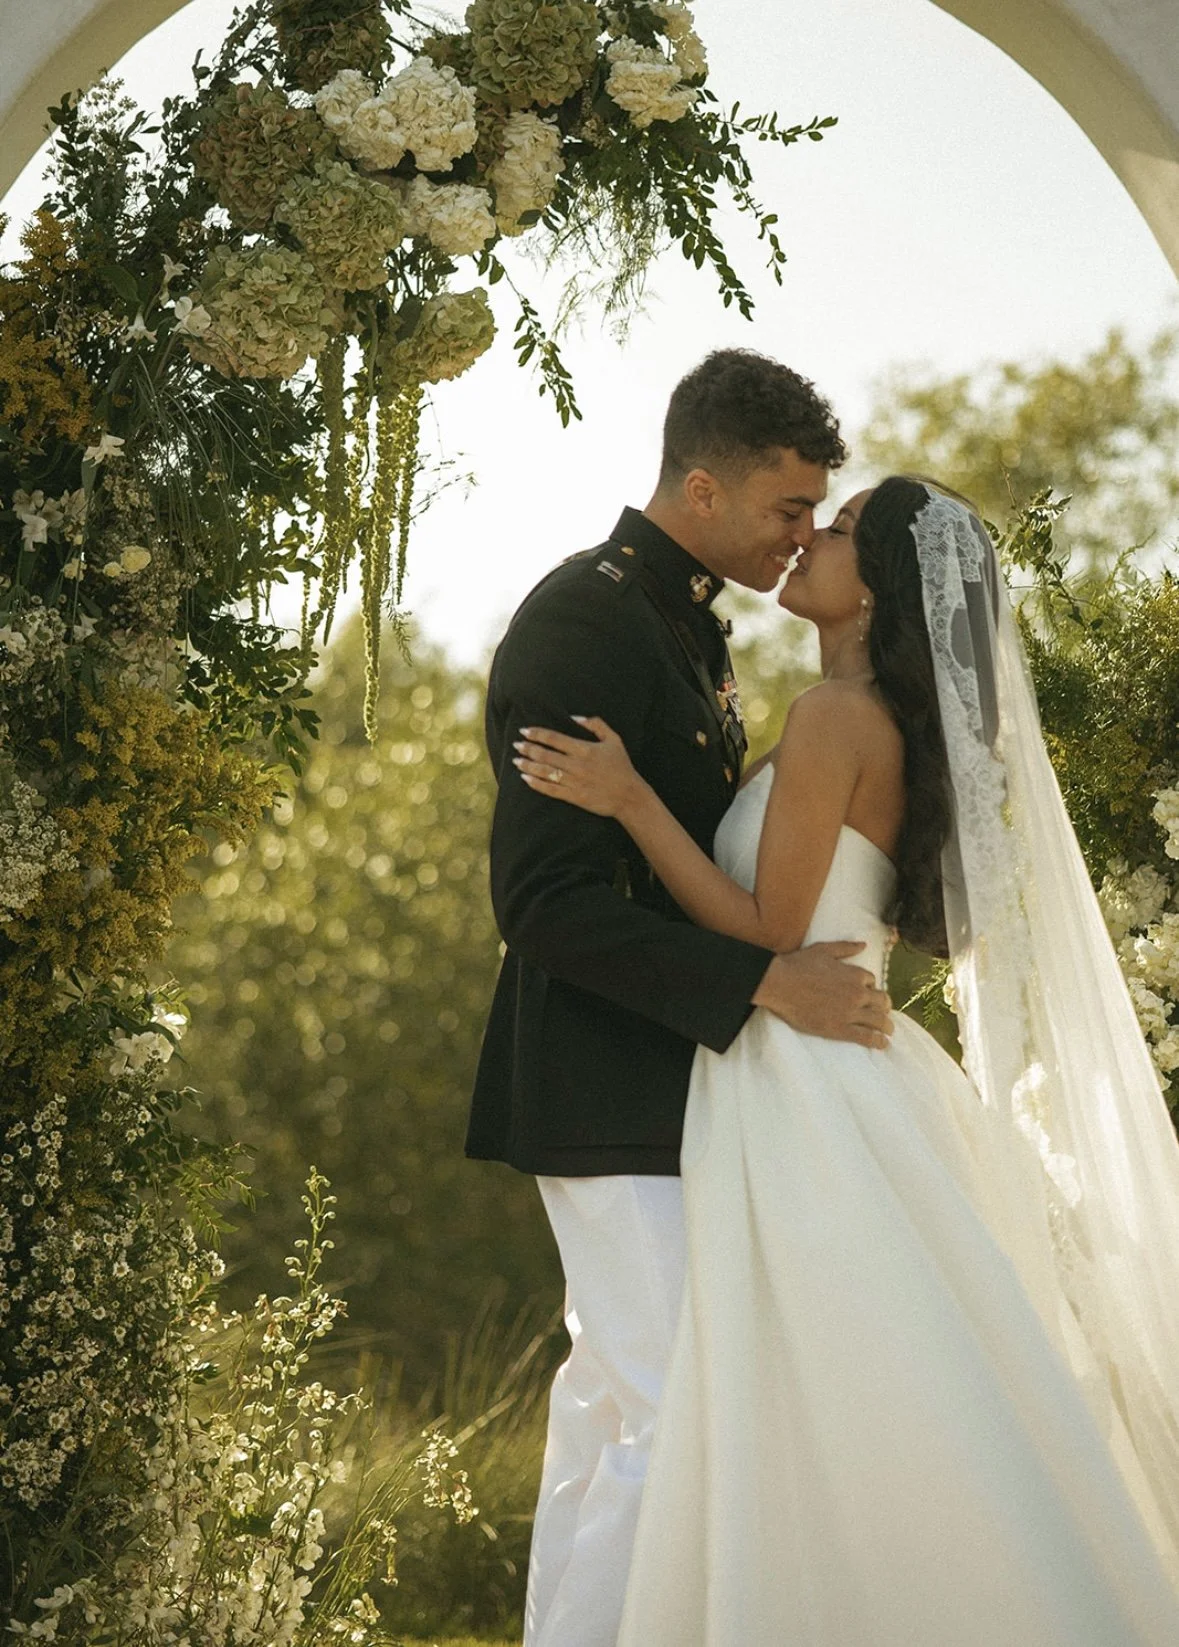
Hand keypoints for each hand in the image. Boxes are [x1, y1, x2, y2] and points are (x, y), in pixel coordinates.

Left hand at [513, 716, 645, 819]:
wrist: (629, 797)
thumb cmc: (622, 766)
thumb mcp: (614, 740)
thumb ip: (596, 724)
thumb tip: (574, 717)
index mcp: (585, 749)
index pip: (555, 739)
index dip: (538, 734)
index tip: (525, 731)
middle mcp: (577, 765)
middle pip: (546, 755)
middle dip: (528, 749)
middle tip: (516, 744)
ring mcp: (574, 782)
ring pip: (545, 772)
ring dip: (528, 766)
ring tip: (516, 760)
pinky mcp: (574, 797)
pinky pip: (550, 790)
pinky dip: (536, 784)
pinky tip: (525, 779)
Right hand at [752, 944, 893, 1049]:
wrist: (780, 984)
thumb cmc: (798, 965)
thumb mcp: (824, 949)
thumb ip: (846, 948)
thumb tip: (864, 945)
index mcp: (854, 974)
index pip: (872, 982)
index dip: (870, 987)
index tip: (867, 993)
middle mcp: (857, 993)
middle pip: (881, 1001)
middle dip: (884, 1007)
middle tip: (884, 1012)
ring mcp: (850, 1012)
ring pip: (878, 1021)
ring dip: (887, 1026)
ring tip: (889, 1031)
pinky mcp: (840, 1029)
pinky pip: (866, 1037)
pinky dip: (878, 1041)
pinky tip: (883, 1043)